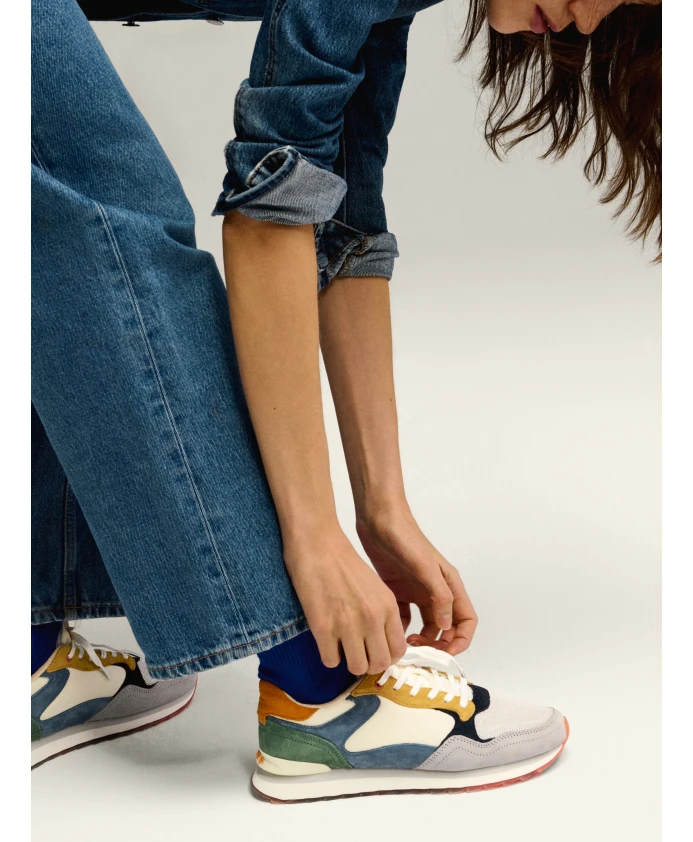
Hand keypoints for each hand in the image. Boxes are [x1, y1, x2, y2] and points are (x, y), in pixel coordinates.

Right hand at [282, 524, 407, 674]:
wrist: (318, 546)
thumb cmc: (345, 563)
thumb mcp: (375, 587)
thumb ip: (382, 614)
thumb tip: (381, 643)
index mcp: (388, 607)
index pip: (398, 650)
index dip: (387, 656)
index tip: (376, 651)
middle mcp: (372, 619)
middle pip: (380, 664)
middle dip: (369, 663)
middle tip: (358, 653)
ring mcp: (348, 625)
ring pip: (357, 668)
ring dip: (349, 662)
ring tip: (341, 648)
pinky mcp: (323, 628)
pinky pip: (331, 661)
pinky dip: (329, 656)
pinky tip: (326, 641)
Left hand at [356, 506, 477, 655]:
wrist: (378, 517)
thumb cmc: (404, 536)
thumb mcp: (425, 566)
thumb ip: (439, 596)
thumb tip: (447, 626)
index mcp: (449, 585)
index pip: (466, 620)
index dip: (461, 640)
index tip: (446, 653)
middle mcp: (436, 590)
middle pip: (447, 628)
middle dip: (439, 644)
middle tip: (422, 652)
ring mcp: (417, 591)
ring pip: (426, 625)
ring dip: (421, 639)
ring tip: (405, 645)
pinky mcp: (399, 590)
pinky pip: (405, 617)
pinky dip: (401, 629)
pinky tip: (391, 631)